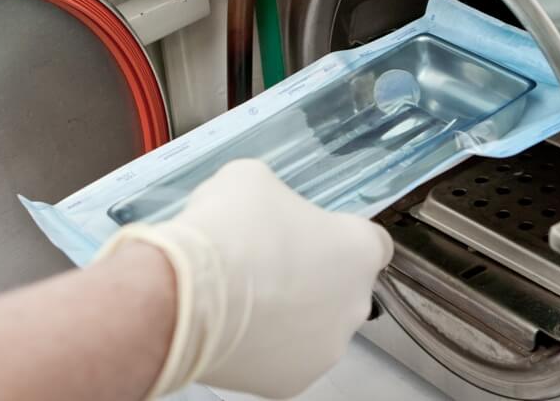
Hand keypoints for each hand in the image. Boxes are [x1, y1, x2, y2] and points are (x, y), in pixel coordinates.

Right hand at [98, 159, 392, 398]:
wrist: (185, 295)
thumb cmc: (228, 231)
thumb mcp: (252, 179)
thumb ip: (275, 195)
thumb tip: (262, 205)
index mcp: (359, 248)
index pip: (374, 242)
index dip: (341, 236)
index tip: (316, 235)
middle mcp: (355, 303)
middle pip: (343, 287)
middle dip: (315, 276)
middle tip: (270, 262)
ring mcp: (326, 347)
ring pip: (316, 327)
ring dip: (292, 314)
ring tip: (246, 297)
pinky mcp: (291, 382)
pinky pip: (285, 357)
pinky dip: (266, 346)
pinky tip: (236, 325)